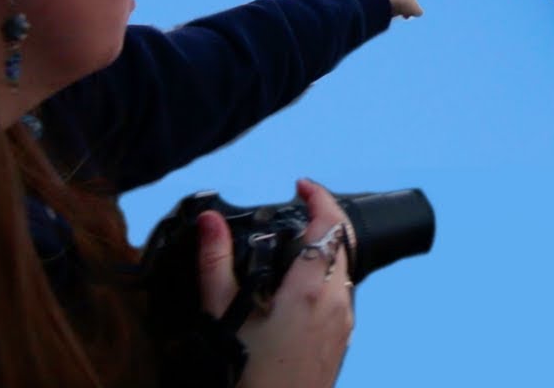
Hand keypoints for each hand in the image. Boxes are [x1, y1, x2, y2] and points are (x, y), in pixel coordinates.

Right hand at [198, 178, 354, 387]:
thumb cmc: (247, 374)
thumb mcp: (221, 314)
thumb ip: (215, 262)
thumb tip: (209, 221)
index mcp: (312, 289)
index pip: (331, 225)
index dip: (320, 197)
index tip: (302, 185)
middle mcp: (337, 302)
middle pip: (342, 244)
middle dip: (322, 220)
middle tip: (297, 209)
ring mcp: (344, 323)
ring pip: (344, 270)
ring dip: (324, 251)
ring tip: (292, 247)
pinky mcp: (342, 340)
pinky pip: (341, 296)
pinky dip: (325, 279)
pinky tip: (296, 289)